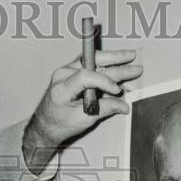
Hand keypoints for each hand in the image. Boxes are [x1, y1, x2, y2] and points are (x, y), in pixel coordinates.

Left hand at [23, 50, 142, 172]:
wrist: (46, 123)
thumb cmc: (60, 124)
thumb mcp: (83, 120)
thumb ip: (105, 109)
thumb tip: (124, 105)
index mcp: (62, 89)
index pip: (86, 76)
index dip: (104, 81)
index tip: (117, 91)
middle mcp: (63, 75)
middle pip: (92, 63)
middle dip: (116, 65)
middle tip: (134, 68)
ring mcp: (67, 70)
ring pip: (93, 59)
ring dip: (113, 58)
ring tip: (130, 57)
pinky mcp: (72, 70)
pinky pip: (91, 63)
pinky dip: (106, 65)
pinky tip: (120, 65)